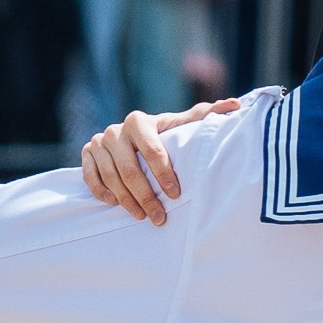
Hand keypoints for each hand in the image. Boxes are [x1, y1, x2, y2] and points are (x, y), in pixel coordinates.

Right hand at [80, 100, 229, 222]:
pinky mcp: (86, 154)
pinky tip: (115, 205)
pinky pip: (90, 178)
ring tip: (143, 217)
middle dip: (146, 196)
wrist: (131, 136)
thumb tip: (237, 104)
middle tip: (160, 217)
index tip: (176, 195)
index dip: (164, 174)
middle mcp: (115, 130)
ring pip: (111, 177)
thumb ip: (204, 116)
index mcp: (139, 121)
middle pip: (129, 170)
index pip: (151, 150)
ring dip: (127, 201)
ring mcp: (98, 142)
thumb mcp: (181, 125)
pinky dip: (102, 193)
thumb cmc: (163, 134)